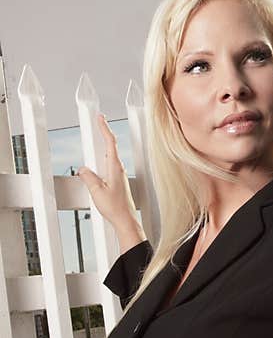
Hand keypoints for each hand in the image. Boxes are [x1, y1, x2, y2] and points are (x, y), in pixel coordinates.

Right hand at [77, 114, 143, 243]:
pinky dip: (102, 157)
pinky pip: (107, 165)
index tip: (100, 117)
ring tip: (96, 133)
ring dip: (103, 144)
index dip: (104, 128)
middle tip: (97, 120)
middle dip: (103, 132)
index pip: (110, 143)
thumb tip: (83, 169)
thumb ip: (88, 177)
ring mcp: (119, 175)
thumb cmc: (115, 208)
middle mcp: (119, 169)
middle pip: (110, 146)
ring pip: (108, 155)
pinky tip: (98, 158)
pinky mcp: (117, 181)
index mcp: (115, 168)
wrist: (125, 220)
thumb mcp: (96, 191)